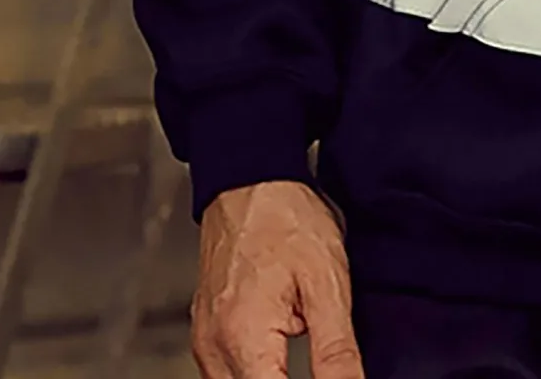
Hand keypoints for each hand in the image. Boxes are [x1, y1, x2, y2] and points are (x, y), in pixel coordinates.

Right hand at [193, 181, 363, 378]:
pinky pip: (226, 372)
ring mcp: (204, 342)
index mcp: (244, 341)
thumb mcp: (327, 280)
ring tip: (299, 331)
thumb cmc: (287, 219)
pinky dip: (257, 367)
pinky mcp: (205, 332)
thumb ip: (336, 348)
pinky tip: (281, 339)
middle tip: (314, 345)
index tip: (330, 376)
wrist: (251, 180)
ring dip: (271, 376)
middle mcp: (213, 350)